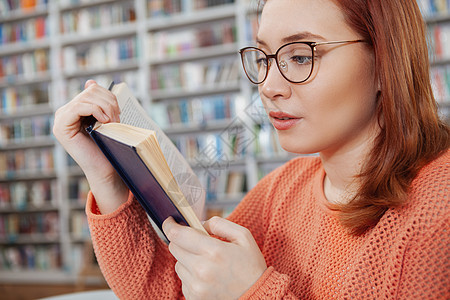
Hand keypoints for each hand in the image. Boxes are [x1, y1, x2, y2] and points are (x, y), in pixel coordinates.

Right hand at [53, 80, 127, 212]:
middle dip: (109, 102)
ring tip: (113, 122)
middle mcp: (65, 112)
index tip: (119, 112)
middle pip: (90, 92)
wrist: (105, 169)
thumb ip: (99, 102)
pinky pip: (78, 107)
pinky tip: (105, 121)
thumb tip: (90, 82)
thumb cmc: (108, 146)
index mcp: (76, 109)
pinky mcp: (61, 127)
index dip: (109, 96)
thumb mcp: (106, 119)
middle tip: (118, 119)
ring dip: (105, 107)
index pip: (92, 89)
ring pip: (86, 97)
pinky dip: (96, 110)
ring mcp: (61, 119)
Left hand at [162, 216, 266, 299]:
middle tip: (196, 242)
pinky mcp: (194, 298)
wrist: (257, 298)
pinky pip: (183, 280)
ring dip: (187, 259)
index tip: (170, 221)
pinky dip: (191, 275)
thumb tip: (199, 223)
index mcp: (214, 251)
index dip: (170, 225)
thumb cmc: (251, 266)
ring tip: (207, 262)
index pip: (178, 235)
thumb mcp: (243, 237)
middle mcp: (201, 269)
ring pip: (178, 264)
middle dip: (182, 241)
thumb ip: (220, 224)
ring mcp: (196, 286)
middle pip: (174, 248)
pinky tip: (208, 276)